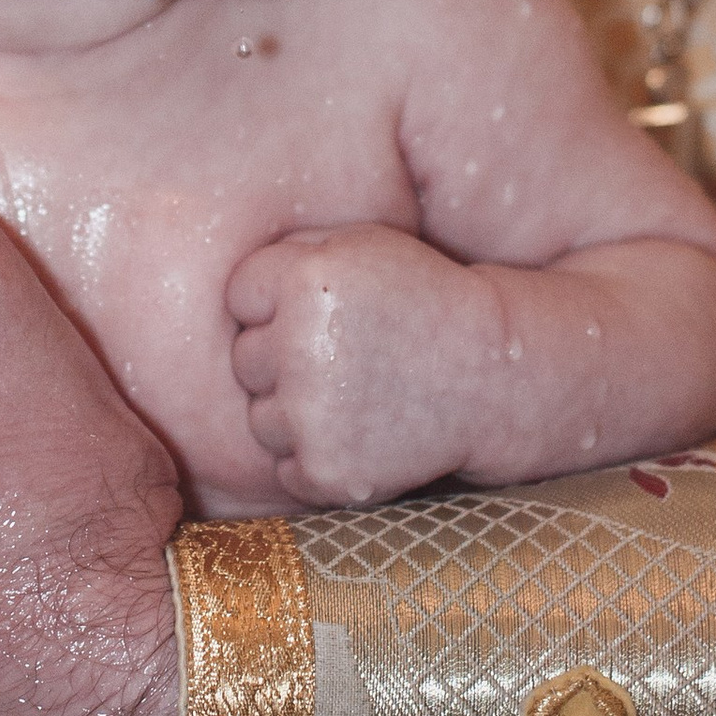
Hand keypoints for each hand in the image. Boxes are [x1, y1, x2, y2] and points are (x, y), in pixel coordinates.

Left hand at [227, 226, 496, 505]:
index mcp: (306, 281)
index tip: (324, 312)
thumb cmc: (421, 299)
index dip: (278, 303)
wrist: (488, 374)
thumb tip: (226, 277)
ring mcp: (311, 415)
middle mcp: (300, 346)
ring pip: (261, 419)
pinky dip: (316, 458)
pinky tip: (361, 433)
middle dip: (284, 358)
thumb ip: (294, 249)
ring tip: (358, 395)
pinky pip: (285, 468)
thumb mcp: (364, 244)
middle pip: (246, 360)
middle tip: (347, 355)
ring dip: (297, 412)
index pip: (240, 295)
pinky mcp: (326, 471)